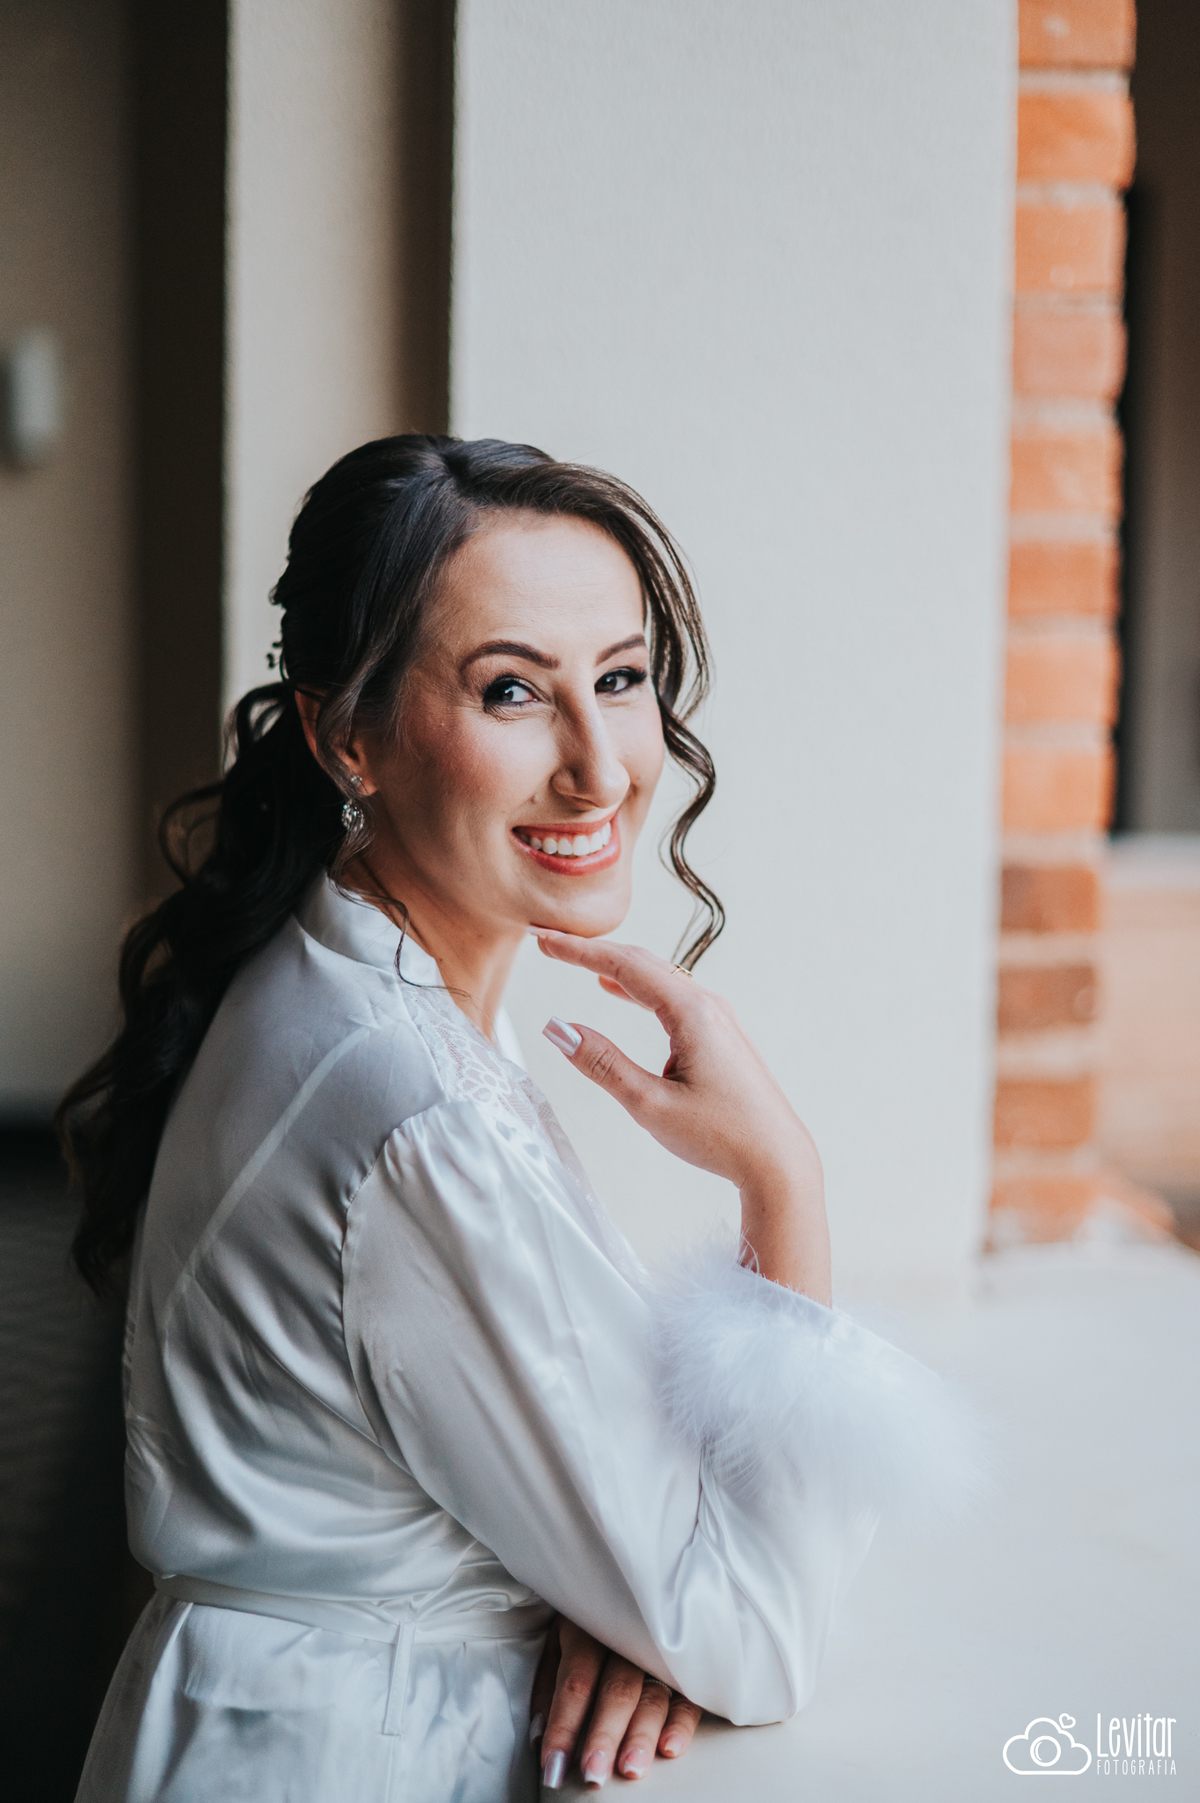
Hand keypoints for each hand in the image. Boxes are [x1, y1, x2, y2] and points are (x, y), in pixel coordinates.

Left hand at [531, 1616, 701, 1787]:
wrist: (632, 1580)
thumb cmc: (586, 1623)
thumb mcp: (557, 1642)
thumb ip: (547, 1690)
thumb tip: (539, 1740)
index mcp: (587, 1629)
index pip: (575, 1682)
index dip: (563, 1726)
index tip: (553, 1768)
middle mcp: (625, 1638)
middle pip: (616, 1689)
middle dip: (603, 1734)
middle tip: (593, 1774)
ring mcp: (658, 1650)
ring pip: (652, 1694)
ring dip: (641, 1734)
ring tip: (629, 1769)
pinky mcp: (685, 1665)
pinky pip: (688, 1695)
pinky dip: (681, 1723)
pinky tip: (669, 1749)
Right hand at [534, 931, 830, 1299]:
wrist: (779, 1162)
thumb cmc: (723, 1136)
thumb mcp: (649, 1104)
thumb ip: (601, 1063)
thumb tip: (559, 1029)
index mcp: (692, 1013)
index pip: (625, 965)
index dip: (580, 951)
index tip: (546, 940)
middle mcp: (709, 1006)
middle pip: (643, 962)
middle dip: (594, 951)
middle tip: (552, 943)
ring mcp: (719, 1019)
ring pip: (659, 978)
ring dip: (616, 967)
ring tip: (578, 960)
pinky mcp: (721, 1036)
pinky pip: (673, 996)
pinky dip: (639, 987)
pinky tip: (619, 992)